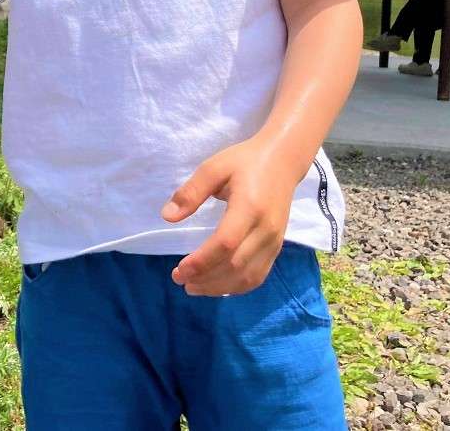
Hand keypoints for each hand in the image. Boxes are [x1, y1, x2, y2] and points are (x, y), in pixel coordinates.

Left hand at [161, 139, 292, 295]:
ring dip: (219, 287)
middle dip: (205, 278)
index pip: (225, 244)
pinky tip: (217, 285)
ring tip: (193, 287)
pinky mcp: (277, 246)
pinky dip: (237, 286)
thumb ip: (191, 192)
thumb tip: (167, 217)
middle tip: (179, 279)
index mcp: (249, 208)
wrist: (283, 161)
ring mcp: (274, 241)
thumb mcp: (213, 168)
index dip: (201, 262)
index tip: (179, 270)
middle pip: (235, 266)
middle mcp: (265, 229)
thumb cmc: (244, 162)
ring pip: (248, 276)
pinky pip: (259, 275)